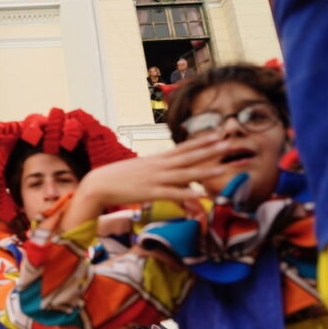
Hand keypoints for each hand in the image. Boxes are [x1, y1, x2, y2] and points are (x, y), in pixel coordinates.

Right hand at [62, 133, 229, 230]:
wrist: (98, 184)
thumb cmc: (119, 178)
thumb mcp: (141, 172)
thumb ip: (159, 174)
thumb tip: (171, 180)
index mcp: (157, 159)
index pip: (184, 147)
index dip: (203, 141)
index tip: (220, 133)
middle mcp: (159, 166)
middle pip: (189, 156)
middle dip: (210, 150)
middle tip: (229, 142)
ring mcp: (155, 178)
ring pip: (185, 173)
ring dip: (205, 170)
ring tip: (223, 167)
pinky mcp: (149, 192)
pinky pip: (171, 193)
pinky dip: (186, 194)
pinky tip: (200, 194)